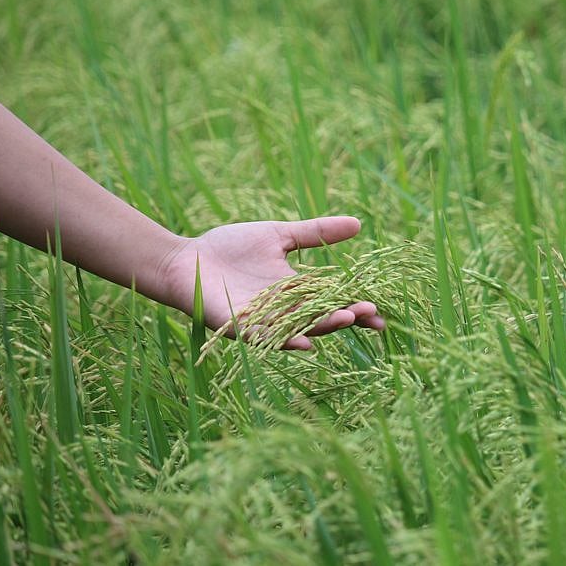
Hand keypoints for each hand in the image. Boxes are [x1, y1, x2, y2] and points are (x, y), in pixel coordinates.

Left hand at [159, 216, 384, 349]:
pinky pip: (265, 338)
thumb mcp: (279, 236)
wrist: (185, 259)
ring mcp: (263, 321)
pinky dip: (284, 342)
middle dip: (348, 316)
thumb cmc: (229, 247)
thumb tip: (358, 223)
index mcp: (296, 291)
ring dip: (324, 326)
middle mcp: (284, 311)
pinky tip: (304, 343)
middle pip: (322, 317)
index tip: (380, 311)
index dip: (356, 307)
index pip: (333, 301)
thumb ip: (316, 233)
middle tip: (371, 314)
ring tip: (347, 317)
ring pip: (299, 329)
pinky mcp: (239, 327)